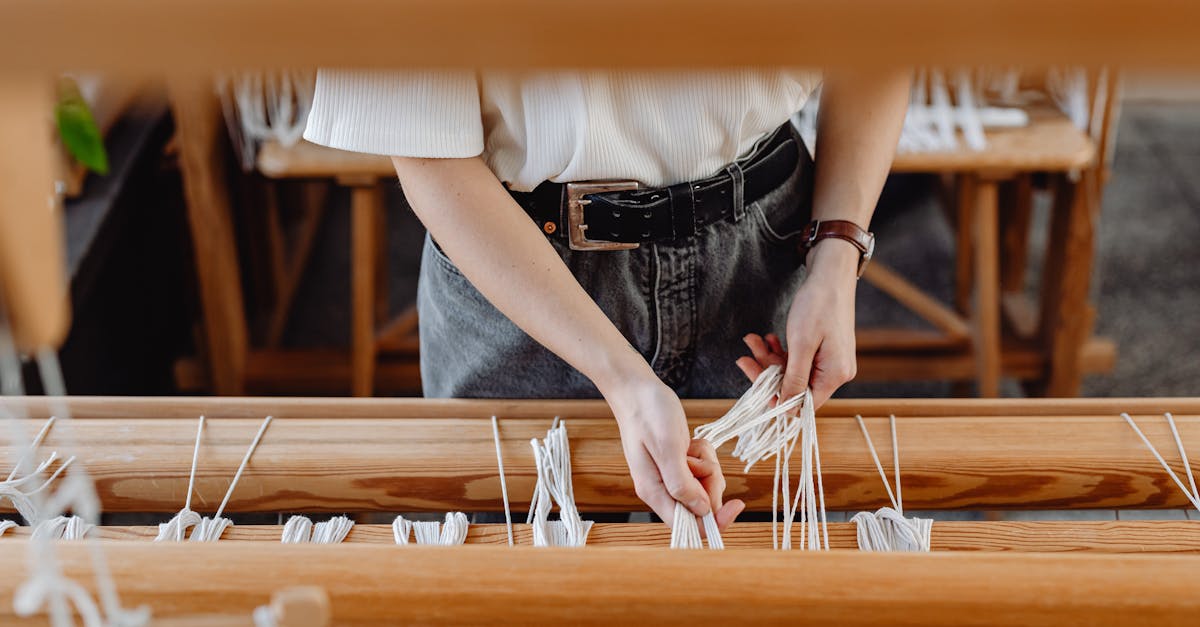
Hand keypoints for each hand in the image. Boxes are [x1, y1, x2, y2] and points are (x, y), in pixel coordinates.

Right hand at [603, 375, 744, 527]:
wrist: (637, 389)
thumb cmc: (648, 414)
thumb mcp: (667, 447)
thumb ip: (682, 483)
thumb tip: (702, 512)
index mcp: (654, 492)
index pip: (688, 525)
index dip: (715, 521)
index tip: (737, 504)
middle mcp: (662, 489)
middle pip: (702, 505)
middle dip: (711, 482)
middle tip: (700, 457)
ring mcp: (670, 477)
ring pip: (705, 486)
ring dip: (707, 465)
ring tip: (690, 445)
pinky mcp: (678, 464)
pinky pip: (703, 469)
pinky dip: (704, 455)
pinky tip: (691, 441)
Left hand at [736, 240, 858, 406]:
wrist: (831, 275)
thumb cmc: (818, 305)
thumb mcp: (802, 344)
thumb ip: (795, 378)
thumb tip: (786, 407)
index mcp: (835, 375)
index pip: (802, 403)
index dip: (776, 396)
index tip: (754, 380)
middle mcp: (835, 373)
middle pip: (795, 386)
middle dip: (767, 371)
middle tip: (745, 355)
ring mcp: (829, 362)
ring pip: (792, 371)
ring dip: (769, 358)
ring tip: (753, 340)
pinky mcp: (823, 351)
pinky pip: (798, 359)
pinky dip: (780, 350)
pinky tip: (768, 338)